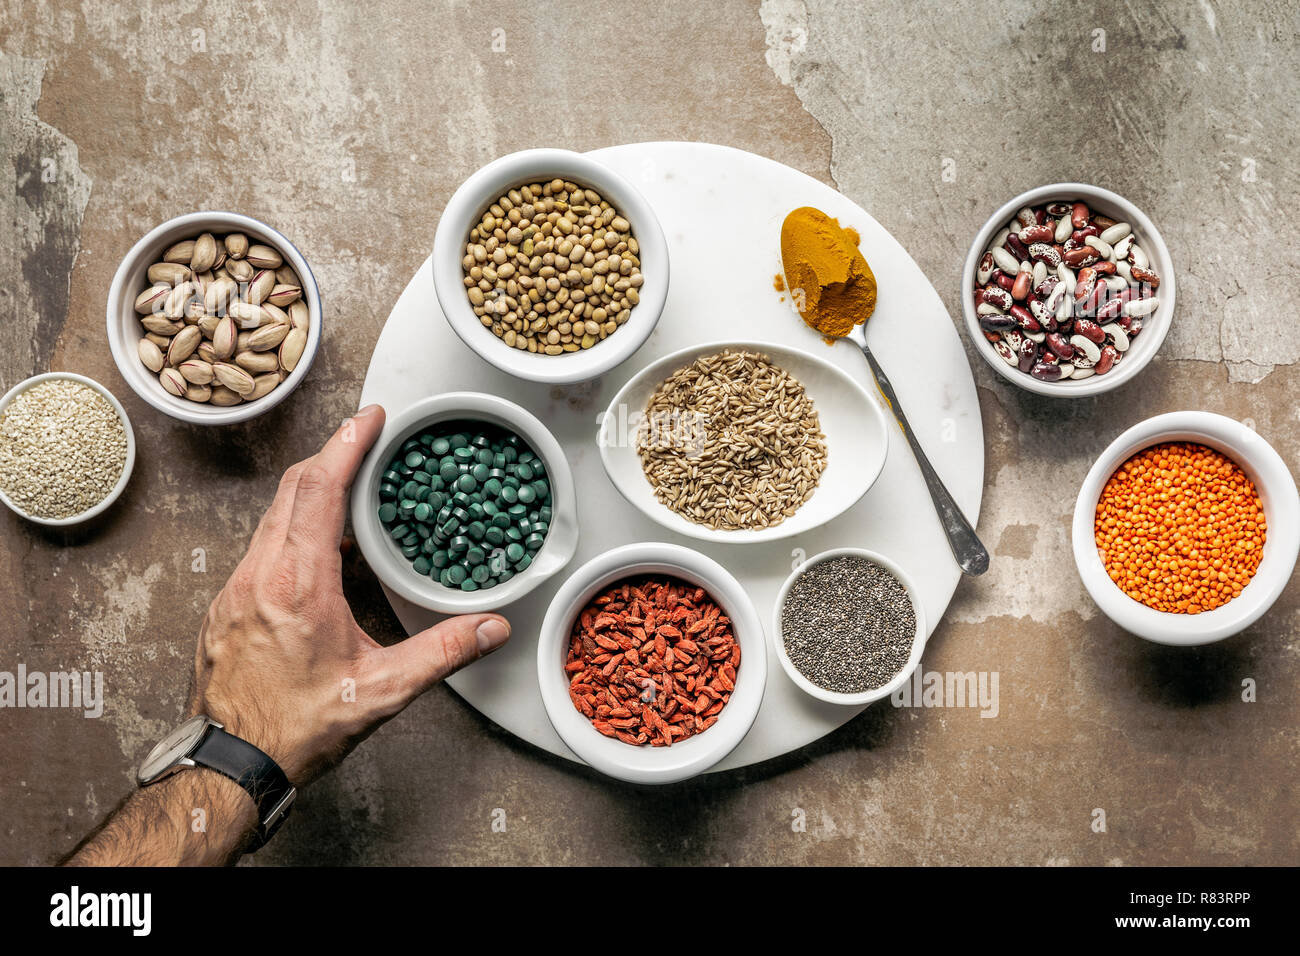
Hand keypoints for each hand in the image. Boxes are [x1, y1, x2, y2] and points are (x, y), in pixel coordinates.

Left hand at [187, 404, 510, 784]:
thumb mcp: (381, 691)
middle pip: (292, 489)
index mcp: (297, 584)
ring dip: (310, 493)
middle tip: (366, 439)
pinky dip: (292, 528)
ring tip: (349, 488)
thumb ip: (443, 652)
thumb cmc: (295, 729)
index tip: (370, 419)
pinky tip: (320, 550)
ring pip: (273, 517)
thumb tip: (491, 627)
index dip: (347, 445)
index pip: (320, 489)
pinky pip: (262, 547)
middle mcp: (259, 575)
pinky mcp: (228, 606)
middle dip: (331, 456)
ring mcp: (237, 589)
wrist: (231, 764)